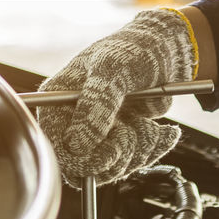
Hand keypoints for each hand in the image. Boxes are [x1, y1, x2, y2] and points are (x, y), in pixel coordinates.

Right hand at [36, 8, 195, 182]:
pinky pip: (133, 162)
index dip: (79, 159)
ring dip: (138, 149)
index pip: (55, 144)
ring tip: (146, 122)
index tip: (109, 154)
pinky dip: (153, 147)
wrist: (164, 52)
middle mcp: (73, 120)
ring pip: (111, 167)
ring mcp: (99, 133)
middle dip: (115, 154)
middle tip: (130, 131)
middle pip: (82, 165)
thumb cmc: (131, 51)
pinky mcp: (121, 140)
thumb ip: (96, 106)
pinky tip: (163, 131)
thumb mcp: (112, 71)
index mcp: (57, 100)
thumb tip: (75, 144)